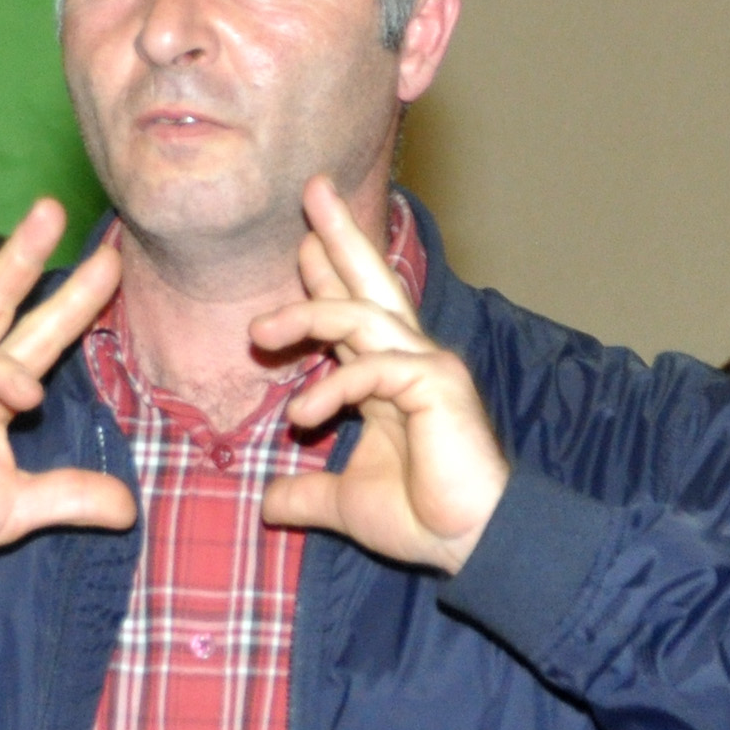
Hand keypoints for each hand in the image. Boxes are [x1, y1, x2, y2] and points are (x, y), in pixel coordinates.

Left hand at [248, 180, 509, 572]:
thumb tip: (267, 505)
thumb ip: (306, 495)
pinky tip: (303, 417)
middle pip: (372, 281)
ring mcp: (427, 365)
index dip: (327, 276)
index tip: (300, 242)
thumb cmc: (422, 518)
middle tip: (312, 187)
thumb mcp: (344, 504)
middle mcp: (410, 359)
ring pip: (362, 315)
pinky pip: (373, 368)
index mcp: (390, 377)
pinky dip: (333, 388)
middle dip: (341, 234)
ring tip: (257, 332)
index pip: (354, 314)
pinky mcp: (437, 383)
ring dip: (307, 312)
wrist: (472, 542)